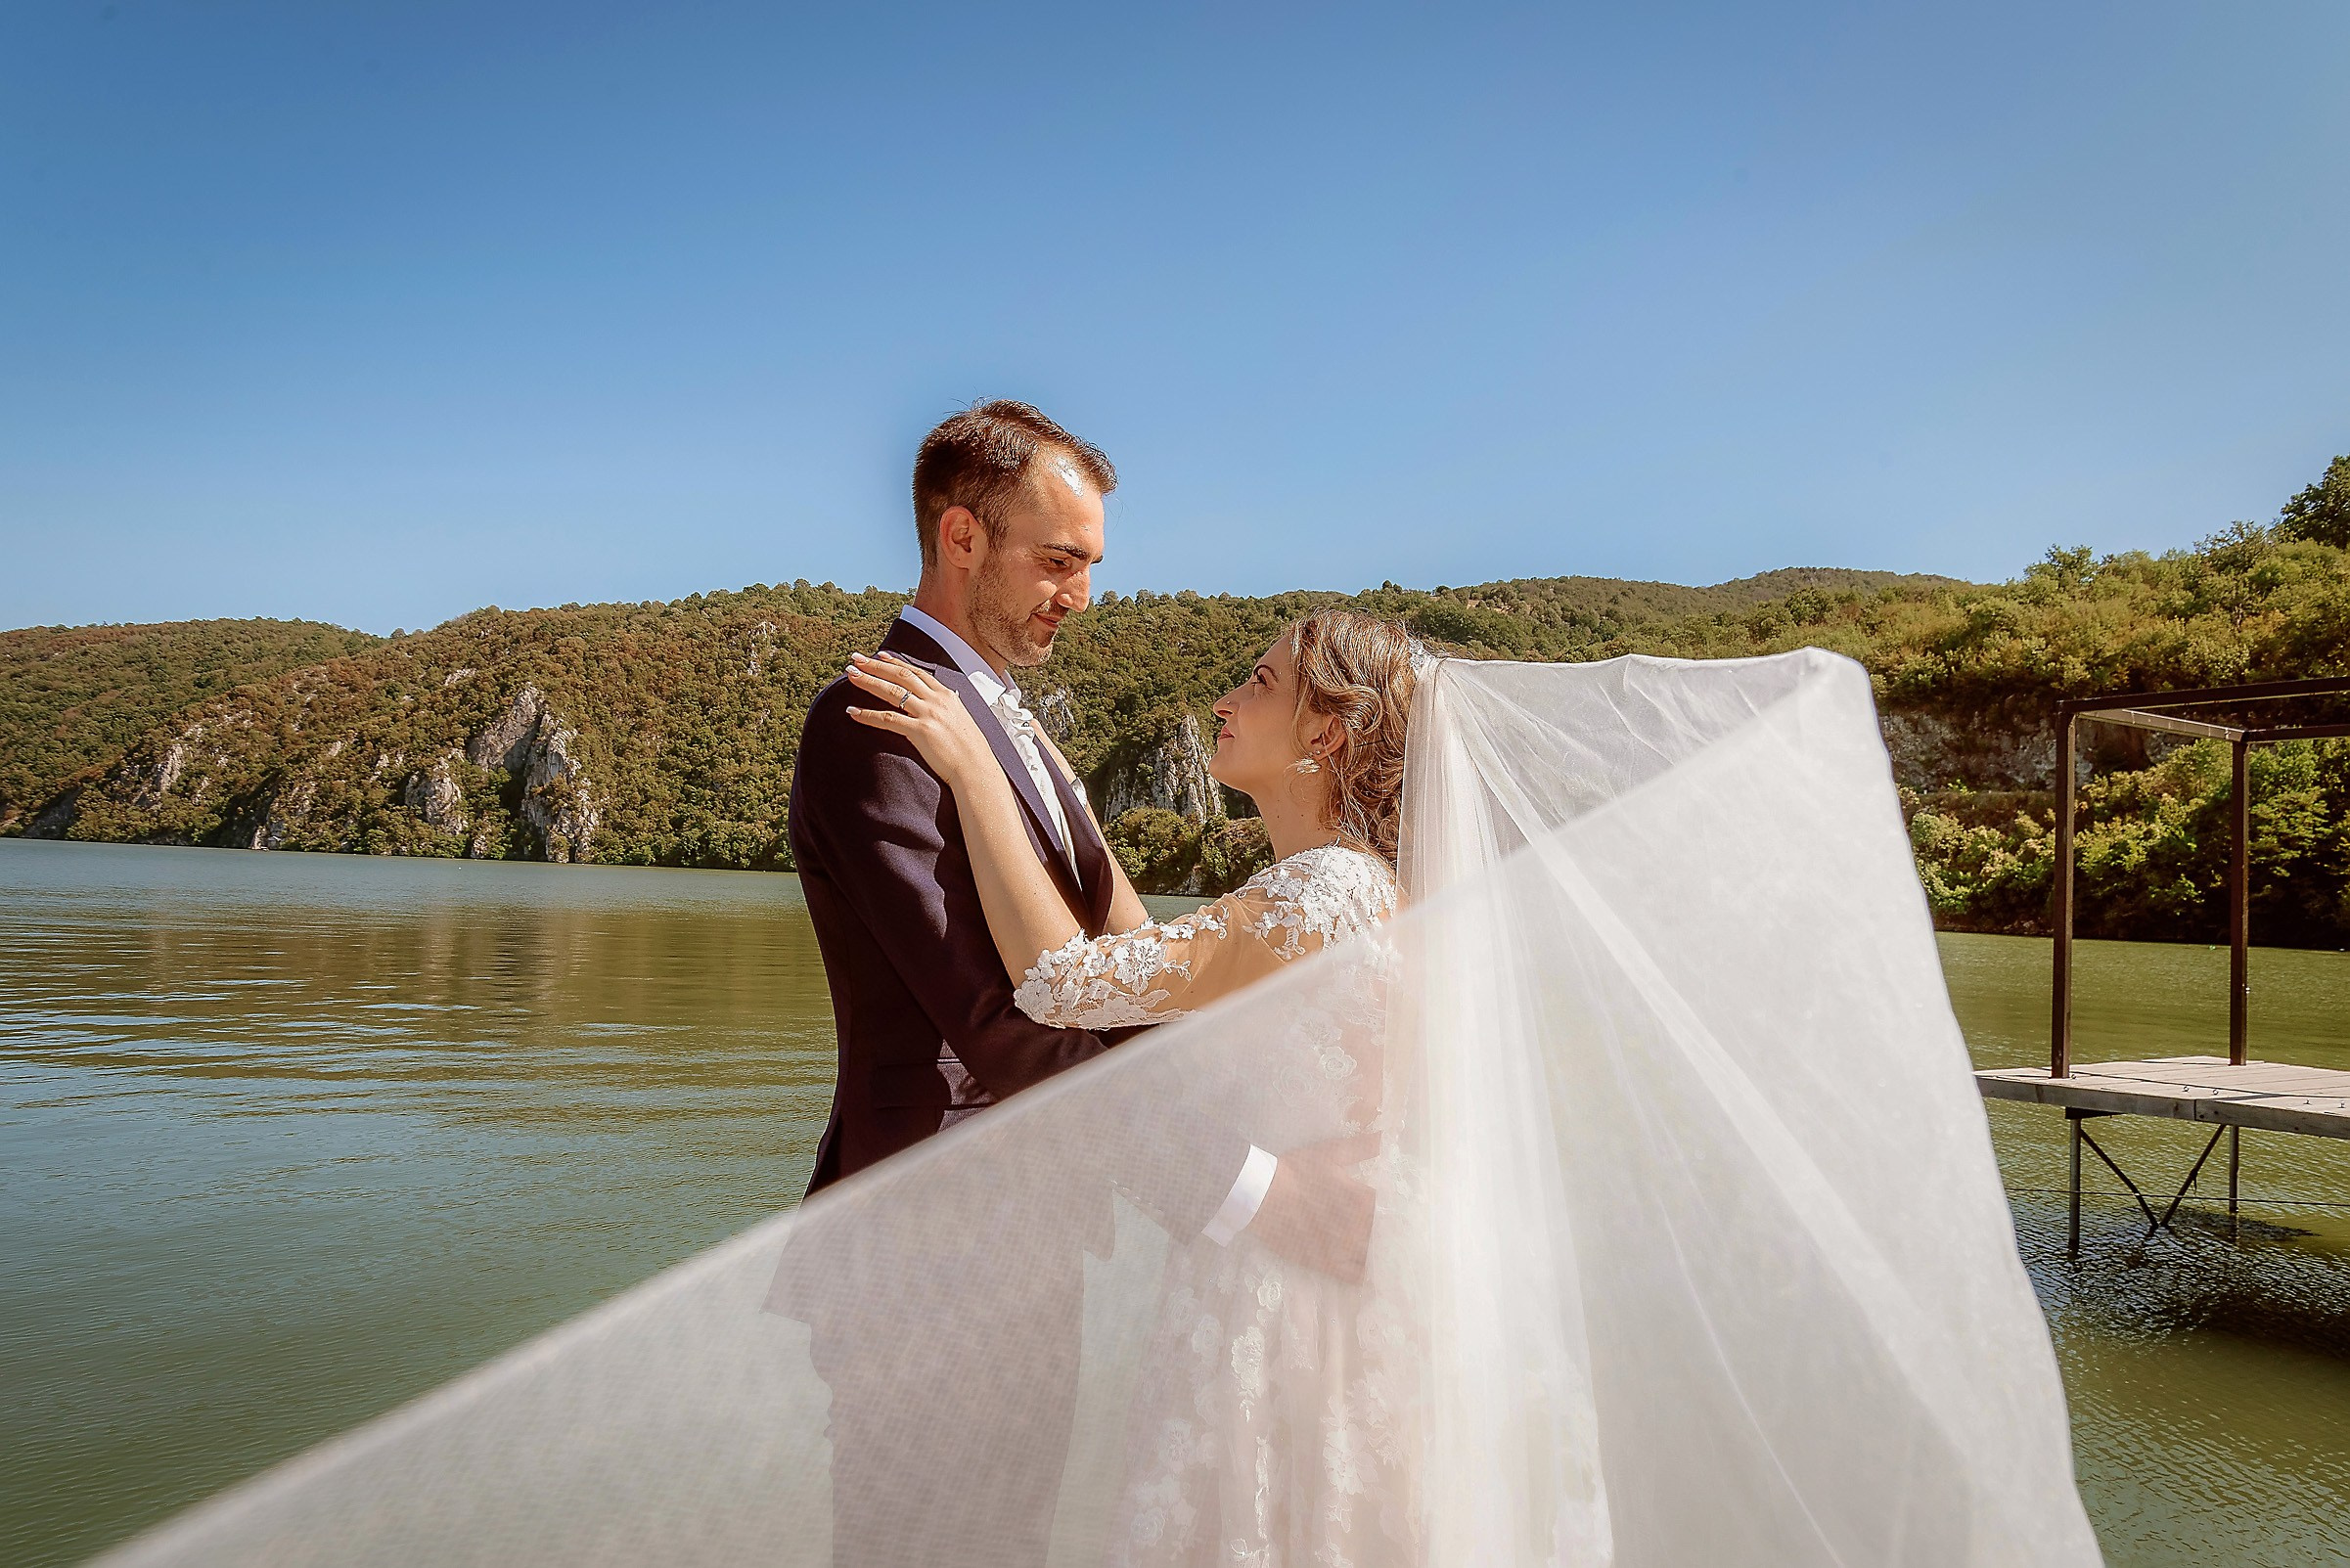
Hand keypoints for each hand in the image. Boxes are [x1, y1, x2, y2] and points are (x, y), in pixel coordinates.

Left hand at [843, 654, 996, 786]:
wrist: (977, 769)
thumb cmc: (970, 750)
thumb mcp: (961, 720)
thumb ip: (949, 709)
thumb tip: (945, 705)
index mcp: (947, 695)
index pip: (916, 672)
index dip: (895, 662)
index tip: (879, 655)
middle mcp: (936, 700)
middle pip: (900, 675)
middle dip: (875, 665)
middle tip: (856, 659)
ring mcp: (928, 714)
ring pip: (892, 691)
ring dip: (868, 681)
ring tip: (850, 676)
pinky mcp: (920, 732)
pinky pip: (888, 719)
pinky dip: (868, 714)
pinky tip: (852, 712)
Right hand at [1245, 1142, 1375, 1284]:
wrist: (1261, 1195)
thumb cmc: (1296, 1171)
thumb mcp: (1329, 1153)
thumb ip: (1360, 1146)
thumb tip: (1384, 1135)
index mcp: (1363, 1199)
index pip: (1389, 1211)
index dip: (1388, 1212)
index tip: (1389, 1214)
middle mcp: (1358, 1226)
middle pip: (1382, 1236)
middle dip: (1382, 1234)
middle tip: (1380, 1234)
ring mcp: (1343, 1248)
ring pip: (1371, 1256)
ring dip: (1373, 1254)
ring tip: (1369, 1251)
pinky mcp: (1326, 1264)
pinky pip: (1354, 1275)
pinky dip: (1361, 1274)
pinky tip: (1362, 1271)